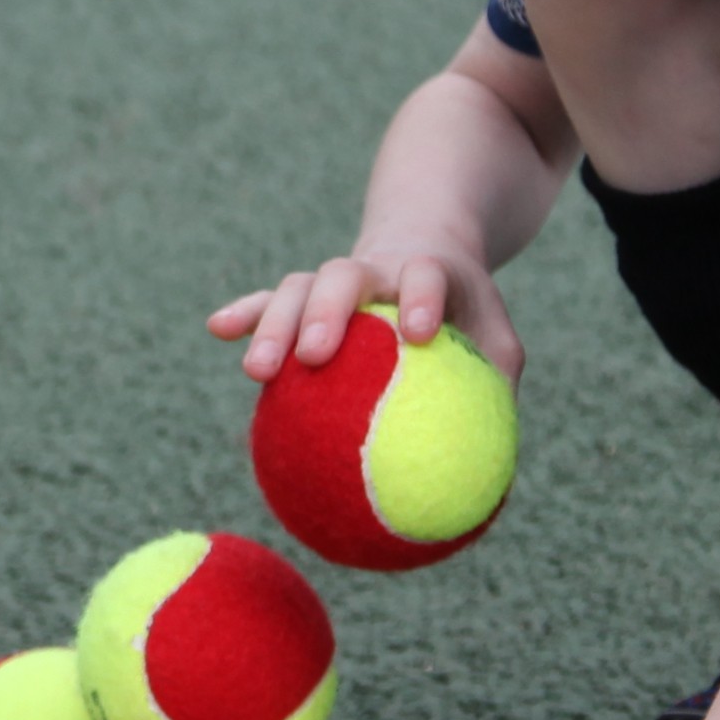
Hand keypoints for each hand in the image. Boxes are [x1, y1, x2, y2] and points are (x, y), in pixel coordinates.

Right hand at [210, 243, 521, 379]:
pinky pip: (270, 299)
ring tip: (258, 373)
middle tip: (315, 356)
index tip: (418, 333)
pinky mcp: (305, 291)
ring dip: (275, 323)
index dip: (420, 298)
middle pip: (343, 275)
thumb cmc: (468, 312)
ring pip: (298, 287)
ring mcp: (334, 277)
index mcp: (429, 271)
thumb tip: (500, 472)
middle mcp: (376, 268)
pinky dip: (246, 312)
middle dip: (325, 311)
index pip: (425, 275)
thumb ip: (497, 386)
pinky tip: (218, 331)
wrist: (426, 247)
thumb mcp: (498, 340)